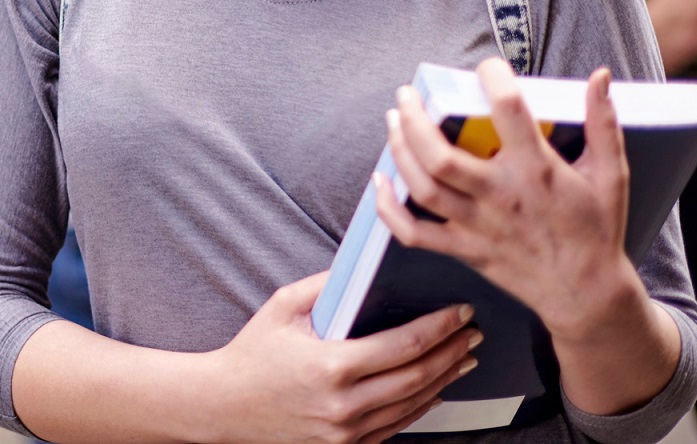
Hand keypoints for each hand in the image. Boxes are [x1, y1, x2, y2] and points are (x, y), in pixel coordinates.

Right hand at [209, 273, 480, 443]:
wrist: (224, 406)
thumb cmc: (252, 353)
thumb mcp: (282, 307)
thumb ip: (324, 285)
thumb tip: (363, 269)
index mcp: (332, 365)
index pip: (403, 345)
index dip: (438, 328)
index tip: (460, 312)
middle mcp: (345, 404)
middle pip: (418, 377)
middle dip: (452, 353)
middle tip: (473, 333)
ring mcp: (347, 432)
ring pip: (413, 406)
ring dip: (445, 380)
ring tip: (465, 359)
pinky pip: (396, 427)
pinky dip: (422, 407)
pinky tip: (435, 390)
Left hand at [375, 57, 635, 340]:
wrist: (588, 295)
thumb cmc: (597, 229)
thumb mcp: (611, 174)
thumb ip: (603, 123)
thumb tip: (600, 75)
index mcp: (538, 171)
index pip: (509, 112)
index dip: (493, 79)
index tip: (486, 67)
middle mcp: (502, 197)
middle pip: (441, 156)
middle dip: (415, 119)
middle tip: (406, 94)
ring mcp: (479, 226)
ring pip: (423, 188)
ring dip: (399, 152)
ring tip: (393, 121)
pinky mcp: (465, 250)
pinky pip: (414, 233)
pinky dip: (389, 209)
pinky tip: (380, 182)